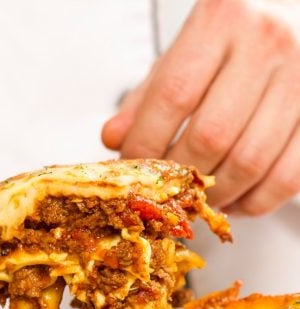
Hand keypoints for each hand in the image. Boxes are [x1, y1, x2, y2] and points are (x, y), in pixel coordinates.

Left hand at [102, 0, 299, 214]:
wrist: (294, 14)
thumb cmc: (230, 40)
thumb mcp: (181, 54)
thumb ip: (145, 98)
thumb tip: (114, 139)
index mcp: (222, 19)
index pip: (173, 96)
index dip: (146, 143)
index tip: (134, 167)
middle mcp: (268, 44)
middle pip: (211, 136)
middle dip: (179, 176)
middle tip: (165, 188)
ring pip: (249, 162)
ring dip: (215, 194)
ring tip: (196, 196)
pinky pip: (287, 177)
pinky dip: (254, 202)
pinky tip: (233, 200)